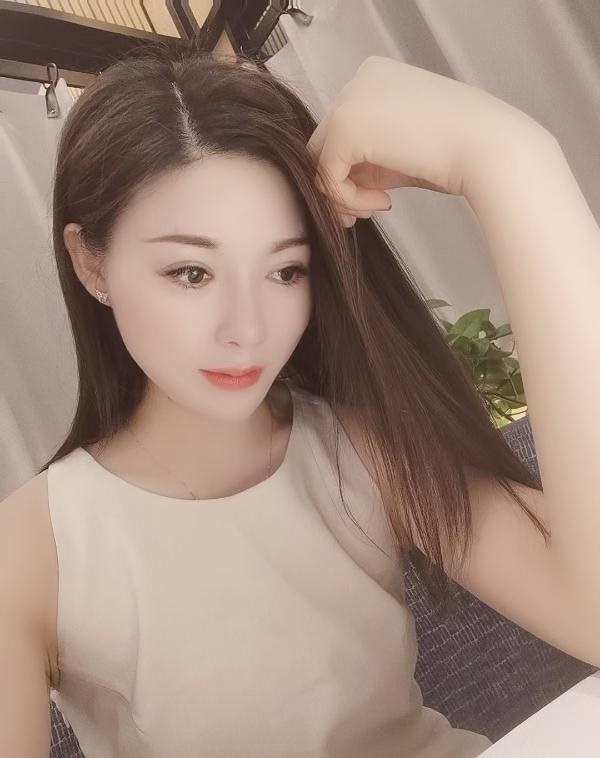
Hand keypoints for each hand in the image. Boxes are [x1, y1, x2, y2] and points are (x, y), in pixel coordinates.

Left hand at [307, 56, 547, 226]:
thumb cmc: (459, 152)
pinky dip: (347, 199)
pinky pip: (325, 175)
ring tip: (375, 210)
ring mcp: (350, 101)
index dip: (352, 170)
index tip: (376, 197)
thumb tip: (338, 185)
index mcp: (376, 77)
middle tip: (366, 213)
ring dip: (344, 196)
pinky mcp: (346, 128)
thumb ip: (370, 158)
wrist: (489, 149)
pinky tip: (383, 203)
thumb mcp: (403, 149)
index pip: (344, 129)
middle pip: (326, 143)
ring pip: (320, 161)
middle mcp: (359, 80)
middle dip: (341, 185)